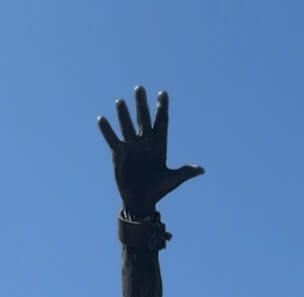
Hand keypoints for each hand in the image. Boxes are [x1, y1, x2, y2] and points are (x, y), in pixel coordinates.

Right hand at [98, 86, 203, 217]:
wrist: (141, 201)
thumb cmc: (158, 190)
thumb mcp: (172, 180)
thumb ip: (185, 172)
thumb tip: (202, 170)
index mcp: (159, 146)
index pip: (161, 124)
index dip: (162, 109)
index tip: (163, 93)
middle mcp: (145, 143)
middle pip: (143, 120)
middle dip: (142, 105)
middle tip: (139, 88)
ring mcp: (131, 147)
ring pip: (127, 127)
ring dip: (124, 115)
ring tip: (120, 102)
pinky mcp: (119, 154)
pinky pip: (112, 139)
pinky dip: (107, 130)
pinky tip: (102, 119)